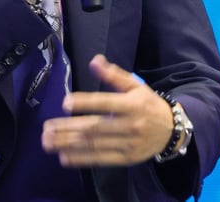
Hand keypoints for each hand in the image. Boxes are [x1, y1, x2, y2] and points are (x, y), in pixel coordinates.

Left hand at [41, 55, 173, 166]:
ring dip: (69, 144)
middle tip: (47, 128)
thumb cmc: (148, 104)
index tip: (65, 103)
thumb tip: (94, 60)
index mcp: (131, 105)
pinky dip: (81, 159)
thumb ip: (114, 75)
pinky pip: (101, 159)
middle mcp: (130, 125)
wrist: (172, 130)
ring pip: (94, 145)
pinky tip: (64, 157)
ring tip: (48, 142)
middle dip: (68, 128)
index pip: (105, 103)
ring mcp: (128, 144)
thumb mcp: (135, 85)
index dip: (85, 103)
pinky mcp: (126, 158)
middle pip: (95, 127)